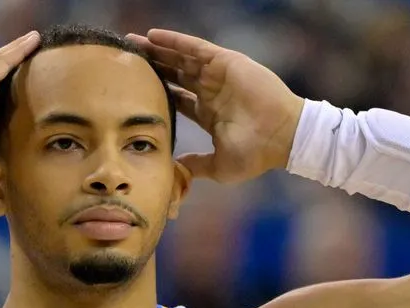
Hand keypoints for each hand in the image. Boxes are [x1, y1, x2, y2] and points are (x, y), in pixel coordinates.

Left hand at [128, 29, 304, 183]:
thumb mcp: (219, 165)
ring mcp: (218, 76)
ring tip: (132, 42)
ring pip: (180, 58)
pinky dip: (174, 41)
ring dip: (157, 50)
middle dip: (152, 66)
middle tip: (126, 60)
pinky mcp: (226, 63)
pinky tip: (153, 36)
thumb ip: (195, 165)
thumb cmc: (256, 154)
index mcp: (209, 113)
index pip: (177, 98)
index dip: (156, 92)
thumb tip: (174, 170)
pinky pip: (195, 48)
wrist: (282, 138)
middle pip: (174, 74)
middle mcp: (212, 91)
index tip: (133, 90)